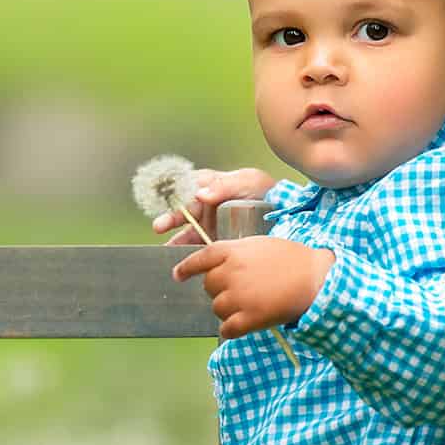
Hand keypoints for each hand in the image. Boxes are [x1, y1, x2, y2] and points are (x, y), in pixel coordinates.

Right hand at [151, 167, 279, 244]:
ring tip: (167, 250)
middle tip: (159, 227)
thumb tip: (200, 194)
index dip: (173, 192)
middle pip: (183, 211)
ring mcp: (211, 223)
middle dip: (170, 219)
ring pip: (189, 232)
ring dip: (177, 240)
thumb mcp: (247, 181)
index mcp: (211, 186)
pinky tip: (185, 263)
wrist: (285, 212)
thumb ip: (224, 186)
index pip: (187, 187)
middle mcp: (206, 204)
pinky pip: (201, 247)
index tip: (163, 198)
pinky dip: (192, 255)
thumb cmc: (264, 189)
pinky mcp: (217, 240)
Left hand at [171, 237, 335, 340]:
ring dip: (229, 310)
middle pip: (208, 287)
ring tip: (252, 304)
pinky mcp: (249, 318)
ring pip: (217, 309)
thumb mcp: (259, 245)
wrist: (316, 278)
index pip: (199, 259)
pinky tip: (243, 326)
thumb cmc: (293, 259)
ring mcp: (238, 297)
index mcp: (232, 251)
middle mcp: (230, 273)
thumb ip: (236, 254)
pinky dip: (231, 330)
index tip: (177, 275)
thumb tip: (219, 268)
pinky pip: (226, 329)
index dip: (186, 268)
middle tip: (243, 290)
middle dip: (220, 290)